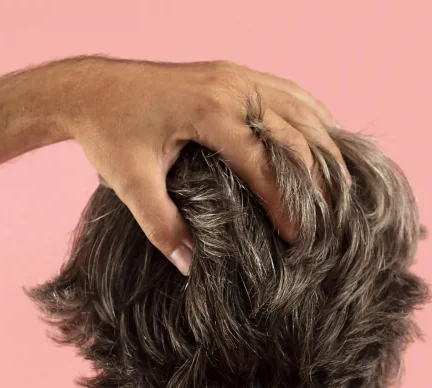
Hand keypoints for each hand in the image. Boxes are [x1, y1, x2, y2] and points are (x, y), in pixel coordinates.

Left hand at [65, 57, 343, 273]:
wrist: (88, 89)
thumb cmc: (107, 133)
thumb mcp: (130, 185)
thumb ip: (161, 227)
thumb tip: (190, 268)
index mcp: (209, 110)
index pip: (263, 161)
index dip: (284, 201)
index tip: (298, 237)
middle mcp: (231, 86)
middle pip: (296, 131)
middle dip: (319, 176)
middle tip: (336, 217)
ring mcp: (235, 76)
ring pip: (300, 107)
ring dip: (324, 144)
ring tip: (343, 185)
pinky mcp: (232, 75)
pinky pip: (287, 93)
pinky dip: (310, 119)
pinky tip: (324, 144)